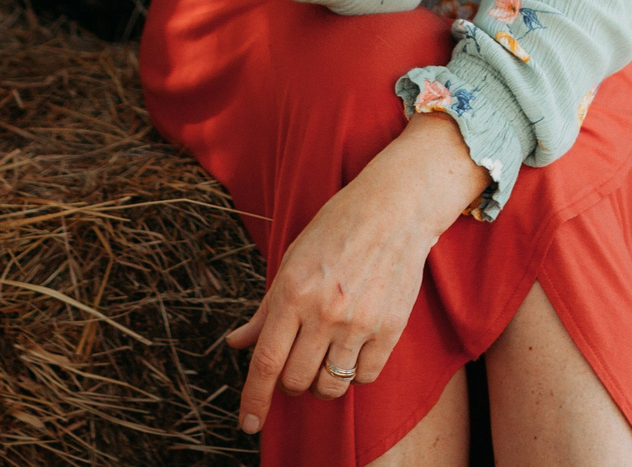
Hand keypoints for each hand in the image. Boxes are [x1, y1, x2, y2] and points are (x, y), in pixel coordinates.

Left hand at [225, 112, 486, 432]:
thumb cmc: (337, 229)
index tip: (249, 423)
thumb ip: (264, 309)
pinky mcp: (390, 327)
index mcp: (292, 292)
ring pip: (330, 385)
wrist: (395, 209)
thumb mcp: (291, 261)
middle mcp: (324, 311)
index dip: (254, 399)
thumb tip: (237, 343)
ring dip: (322, 384)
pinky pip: (366, 376)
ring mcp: (360, 321)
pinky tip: (353, 353)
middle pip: (296, 380)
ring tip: (325, 361)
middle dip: (291, 382)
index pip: (266, 362)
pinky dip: (355, 374)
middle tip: (297, 364)